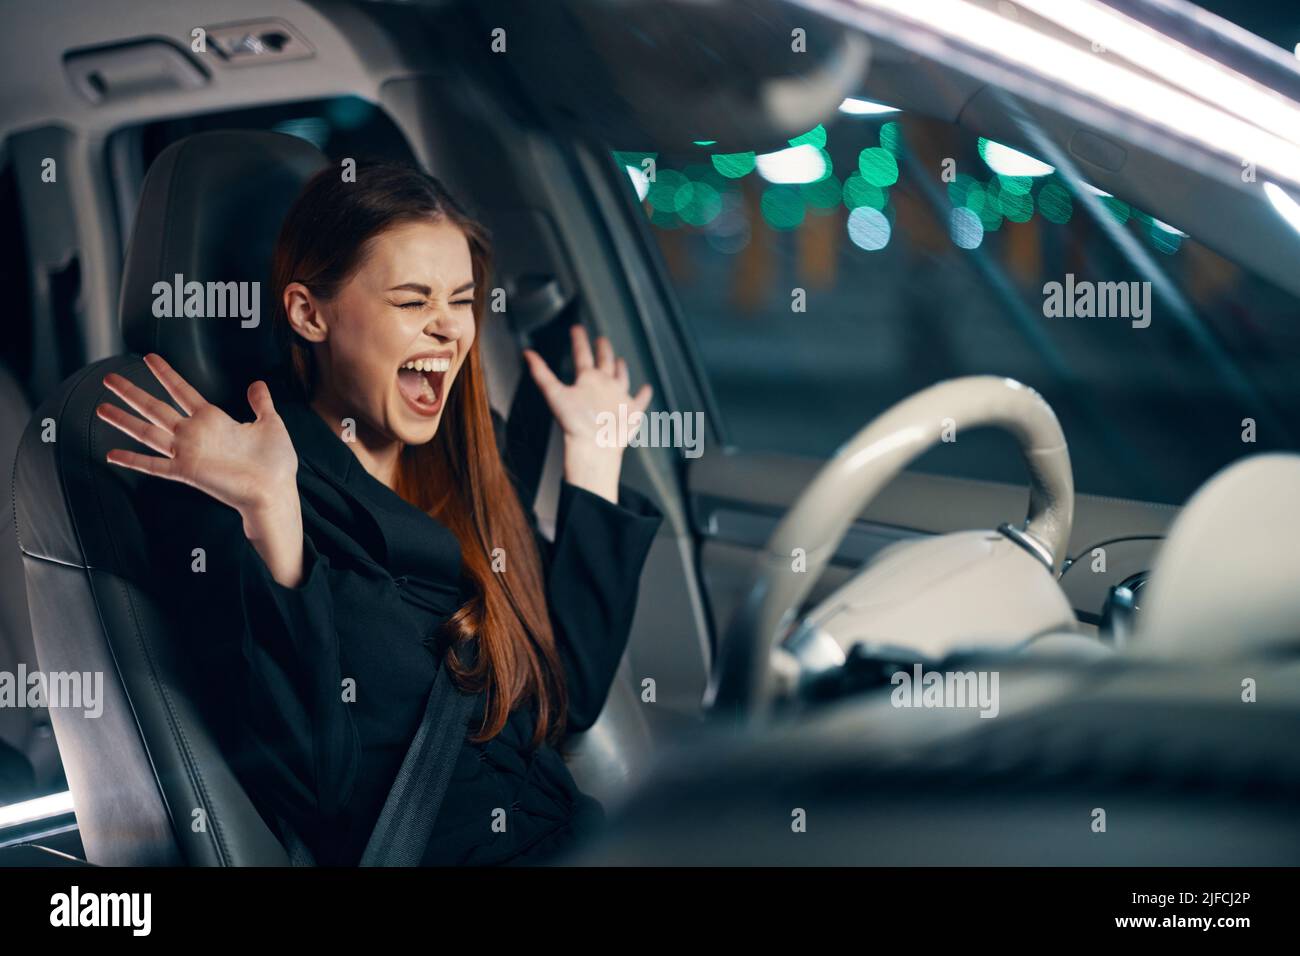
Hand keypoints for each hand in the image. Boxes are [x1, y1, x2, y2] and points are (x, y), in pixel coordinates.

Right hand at [98, 353, 296, 514]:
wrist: (275, 490)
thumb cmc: (275, 462)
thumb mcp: (271, 424)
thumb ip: (261, 404)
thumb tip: (257, 383)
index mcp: (213, 420)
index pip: (182, 391)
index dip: (166, 374)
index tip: (149, 358)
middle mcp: (195, 434)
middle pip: (155, 407)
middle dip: (132, 393)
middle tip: (109, 378)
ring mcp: (188, 452)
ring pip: (148, 432)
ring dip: (124, 420)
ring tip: (101, 407)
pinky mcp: (187, 472)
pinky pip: (154, 465)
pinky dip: (133, 460)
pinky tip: (112, 454)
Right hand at [522, 326, 651, 501]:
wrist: (596, 443)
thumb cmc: (574, 422)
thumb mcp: (553, 395)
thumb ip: (541, 373)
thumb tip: (528, 353)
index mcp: (589, 378)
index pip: (582, 353)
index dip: (578, 339)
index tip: (577, 328)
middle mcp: (608, 383)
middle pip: (606, 360)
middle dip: (603, 348)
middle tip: (602, 339)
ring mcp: (622, 396)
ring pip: (623, 377)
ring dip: (621, 368)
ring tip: (621, 361)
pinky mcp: (633, 411)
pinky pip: (641, 400)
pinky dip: (644, 394)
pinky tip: (647, 388)